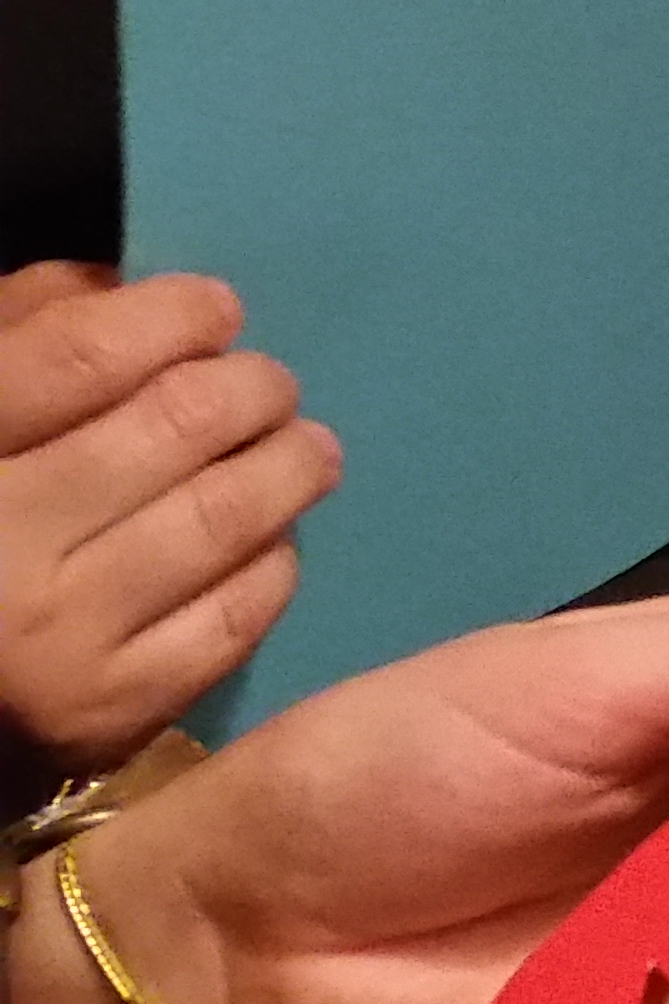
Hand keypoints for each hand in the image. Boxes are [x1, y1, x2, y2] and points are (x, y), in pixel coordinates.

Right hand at [0, 264, 331, 777]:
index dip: (172, 317)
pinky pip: (237, 616)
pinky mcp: (110, 715)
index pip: (83, 356)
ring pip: (227, 517)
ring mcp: (60, 641)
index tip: (215, 310)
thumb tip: (121, 288)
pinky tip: (270, 537)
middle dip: (250, 388)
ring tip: (304, 447)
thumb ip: (16, 341)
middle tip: (269, 383)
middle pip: (179, 425)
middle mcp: (1, 545)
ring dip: (289, 464)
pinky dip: (272, 561)